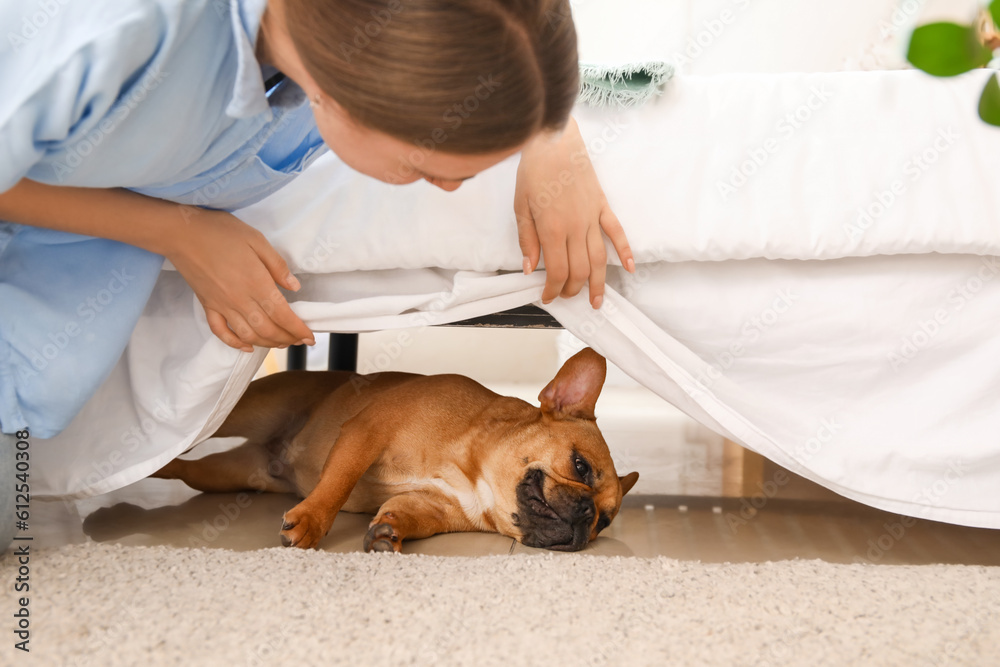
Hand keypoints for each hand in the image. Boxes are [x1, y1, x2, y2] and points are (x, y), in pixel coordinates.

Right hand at [165, 208, 314, 351]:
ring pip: (248, 335)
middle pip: (268, 329)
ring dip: (267, 344)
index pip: (282, 315)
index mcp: (256, 283)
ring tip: (281, 343)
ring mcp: (222, 305)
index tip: (310, 338)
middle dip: (287, 339)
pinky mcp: (207, 305)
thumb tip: (295, 287)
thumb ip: (277, 265)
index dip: (298, 329)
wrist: (182, 232)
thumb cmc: (221, 231)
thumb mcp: (257, 240)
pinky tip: (248, 346)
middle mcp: (240, 300)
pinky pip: (221, 332)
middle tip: (299, 340)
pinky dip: (235, 343)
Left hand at [514, 116, 634, 308]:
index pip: (556, 271)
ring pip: (599, 259)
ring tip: (597, 301)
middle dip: (572, 289)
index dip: (553, 289)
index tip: (547, 296)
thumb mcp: (521, 207)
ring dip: (598, 283)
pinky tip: (629, 269)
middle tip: (564, 296)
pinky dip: (625, 252)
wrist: (555, 141)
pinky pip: (617, 233)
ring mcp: (593, 217)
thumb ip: (527, 240)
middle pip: (580, 270)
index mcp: (553, 229)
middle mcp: (576, 227)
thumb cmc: (534, 171)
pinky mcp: (603, 206)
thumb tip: (529, 269)